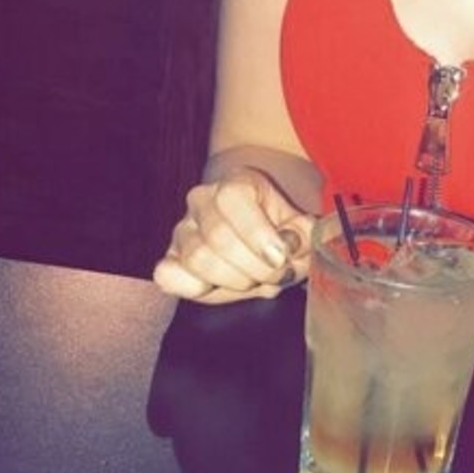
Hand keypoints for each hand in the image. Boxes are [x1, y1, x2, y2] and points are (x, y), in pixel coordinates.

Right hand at [153, 171, 315, 304]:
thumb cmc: (278, 232)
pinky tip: (218, 286)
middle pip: (219, 237)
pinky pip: (168, 276)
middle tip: (275, 276)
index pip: (233, 199)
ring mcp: (182, 231)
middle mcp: (202, 201)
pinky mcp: (169, 260)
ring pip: (197, 259)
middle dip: (254, 268)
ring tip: (252, 281)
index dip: (257, 233)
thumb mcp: (300, 228)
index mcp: (235, 183)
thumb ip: (305, 235)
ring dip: (232, 281)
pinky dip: (194, 288)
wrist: (257, 238)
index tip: (280, 258)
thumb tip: (292, 244)